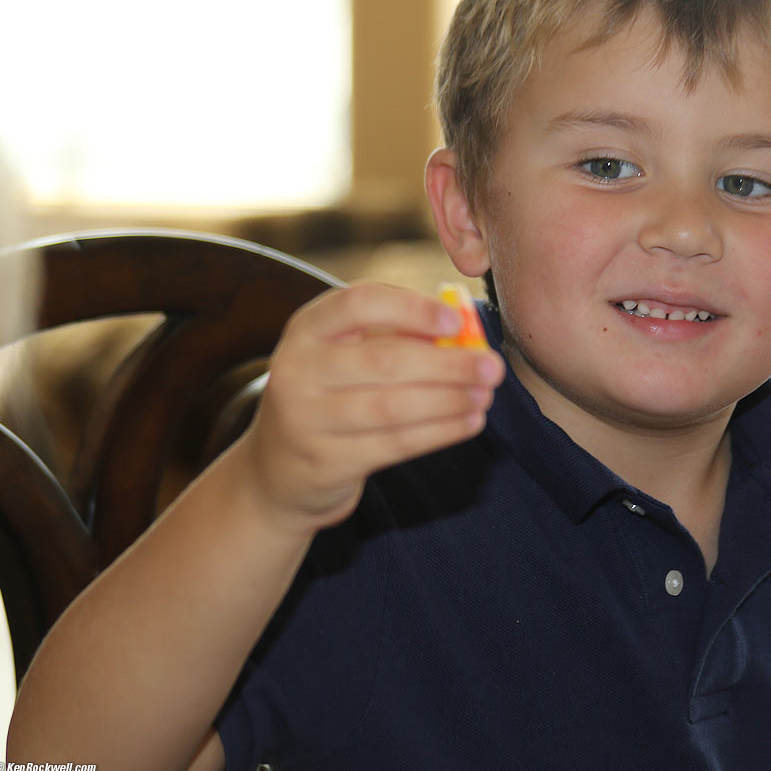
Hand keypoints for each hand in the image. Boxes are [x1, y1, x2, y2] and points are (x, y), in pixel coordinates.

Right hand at [235, 281, 504, 531]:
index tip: (456, 323)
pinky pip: (394, 445)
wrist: (277, 467)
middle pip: (385, 360)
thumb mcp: (348, 352)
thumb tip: (465, 330)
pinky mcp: (324, 462)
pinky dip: (440, 433)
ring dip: (450, 401)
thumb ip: (398, 333)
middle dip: (448, 365)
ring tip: (486, 396)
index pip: (359, 303)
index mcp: (307, 327)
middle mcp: (297, 368)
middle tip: (493, 367)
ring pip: (393, 407)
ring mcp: (305, 418)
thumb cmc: (333, 393)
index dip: (412, 310)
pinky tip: (469, 422)